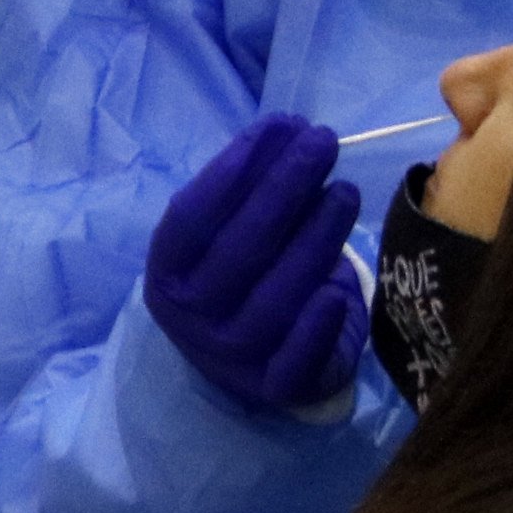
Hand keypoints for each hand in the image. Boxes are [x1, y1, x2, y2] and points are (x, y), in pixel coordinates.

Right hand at [145, 115, 365, 411]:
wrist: (249, 361)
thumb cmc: (241, 277)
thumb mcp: (227, 232)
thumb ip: (250, 187)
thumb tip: (289, 129)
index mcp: (167, 272)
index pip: (194, 216)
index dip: (236, 168)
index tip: (279, 125)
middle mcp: (191, 316)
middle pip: (240, 248)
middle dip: (284, 188)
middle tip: (323, 142)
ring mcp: (230, 355)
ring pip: (275, 296)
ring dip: (315, 239)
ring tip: (345, 193)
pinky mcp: (275, 387)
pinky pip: (295, 359)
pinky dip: (316, 325)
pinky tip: (340, 288)